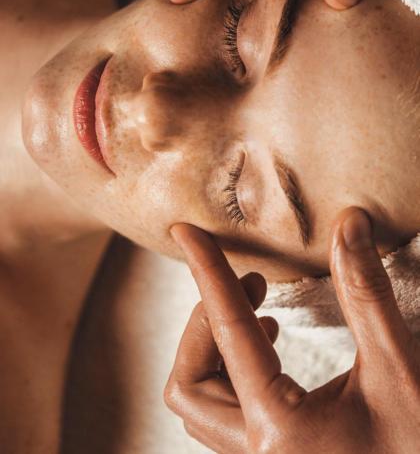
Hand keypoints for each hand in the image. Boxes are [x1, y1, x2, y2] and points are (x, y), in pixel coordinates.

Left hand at [165, 208, 419, 452]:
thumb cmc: (418, 447)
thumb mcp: (398, 369)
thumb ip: (366, 295)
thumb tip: (348, 223)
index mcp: (281, 430)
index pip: (229, 332)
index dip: (207, 272)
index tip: (186, 233)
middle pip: (188, 382)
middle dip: (207, 322)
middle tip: (254, 284)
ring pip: (199, 404)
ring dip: (214, 350)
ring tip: (261, 313)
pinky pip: (221, 416)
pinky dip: (228, 373)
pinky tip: (267, 346)